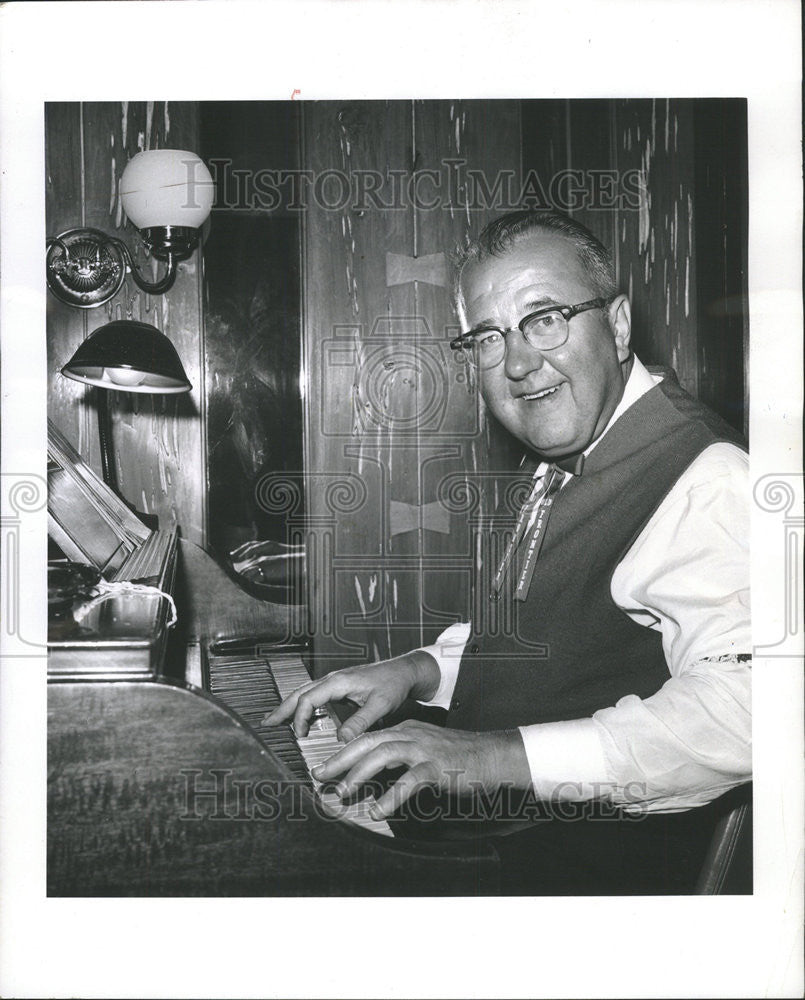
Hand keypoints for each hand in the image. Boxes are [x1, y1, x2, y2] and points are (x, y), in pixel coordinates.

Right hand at [261, 650, 440, 740]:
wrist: (404, 671)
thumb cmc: (393, 684)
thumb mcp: (380, 705)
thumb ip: (359, 722)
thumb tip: (340, 740)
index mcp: (338, 681)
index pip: (308, 699)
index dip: (300, 718)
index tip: (299, 736)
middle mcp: (333, 679)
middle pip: (299, 692)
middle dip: (282, 708)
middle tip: (266, 723)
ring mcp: (335, 681)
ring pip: (305, 692)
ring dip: (289, 705)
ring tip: (275, 719)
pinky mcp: (339, 686)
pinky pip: (314, 694)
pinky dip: (302, 704)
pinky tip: (299, 714)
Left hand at [310, 720, 531, 819]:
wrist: (493, 756)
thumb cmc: (460, 758)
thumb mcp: (425, 751)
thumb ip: (402, 759)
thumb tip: (376, 775)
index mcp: (406, 731)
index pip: (368, 738)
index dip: (343, 752)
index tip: (325, 767)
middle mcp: (411, 735)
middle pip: (368, 741)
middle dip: (341, 759)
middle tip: (320, 775)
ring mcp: (424, 749)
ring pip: (383, 754)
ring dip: (359, 774)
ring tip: (343, 792)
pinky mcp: (438, 766)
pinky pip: (409, 780)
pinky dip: (391, 795)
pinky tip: (379, 810)